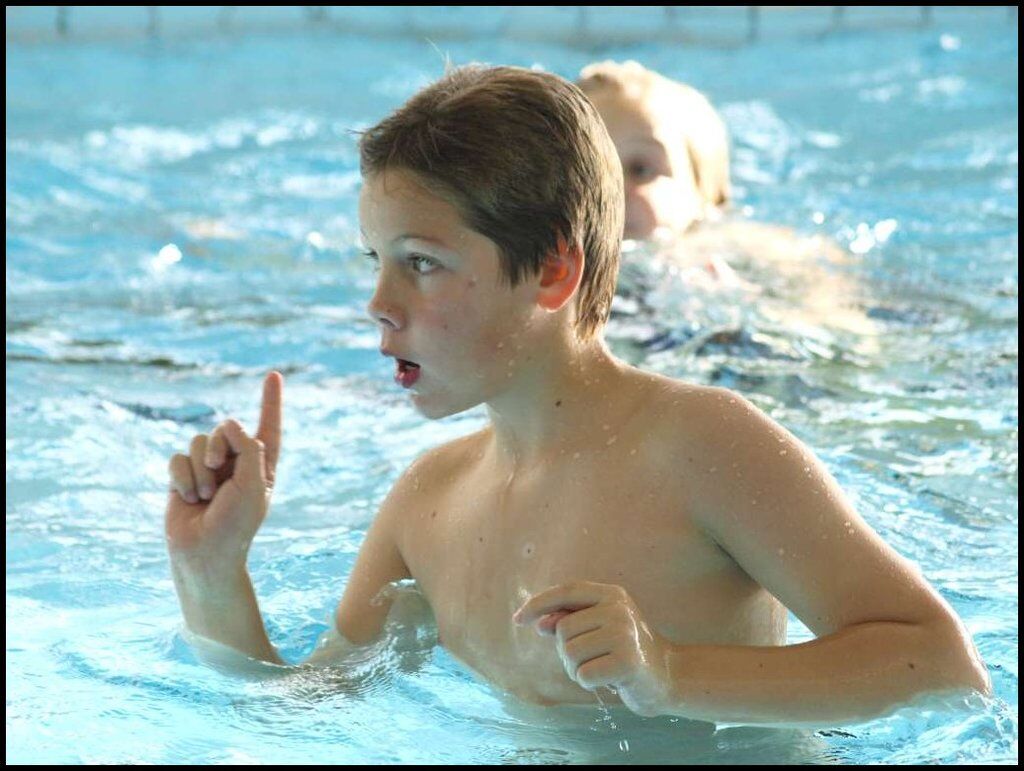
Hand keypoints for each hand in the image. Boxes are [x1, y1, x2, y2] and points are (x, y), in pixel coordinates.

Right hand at [165, 372, 283, 567]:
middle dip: (219, 447)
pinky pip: (177, 459)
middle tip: (219, 473)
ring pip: (198, 442)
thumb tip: (232, 424)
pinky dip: (182, 478)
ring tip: (204, 497)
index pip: (268, 428)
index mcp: (261, 465)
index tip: (274, 375)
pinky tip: (187, 499)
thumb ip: (248, 449)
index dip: (271, 401)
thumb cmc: (235, 525)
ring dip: (200, 470)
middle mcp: (235, 463)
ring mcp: (208, 469)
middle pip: (225, 429)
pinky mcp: (182, 477)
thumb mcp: (253, 485)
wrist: (204, 554)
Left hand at [513, 580, 677, 717]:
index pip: (567, 591)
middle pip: (563, 630)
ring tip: (601, 668)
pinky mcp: (627, 661)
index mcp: (611, 595)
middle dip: (567, 651)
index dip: (539, 603)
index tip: (518, 619)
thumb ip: (569, 621)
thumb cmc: (624, 651)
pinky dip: (589, 683)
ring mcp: (624, 634)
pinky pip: (583, 675)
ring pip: (570, 654)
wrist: (667, 676)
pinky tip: (609, 680)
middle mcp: (618, 609)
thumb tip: (539, 622)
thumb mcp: (598, 628)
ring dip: (577, 669)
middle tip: (593, 658)